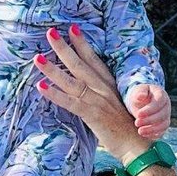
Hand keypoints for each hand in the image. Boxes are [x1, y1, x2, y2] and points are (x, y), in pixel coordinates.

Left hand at [34, 26, 144, 163]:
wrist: (138, 146)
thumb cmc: (128, 128)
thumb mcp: (115, 106)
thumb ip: (101, 97)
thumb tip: (86, 92)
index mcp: (110, 85)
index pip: (94, 59)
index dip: (82, 44)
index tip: (72, 29)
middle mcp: (104, 89)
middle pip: (80, 64)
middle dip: (64, 48)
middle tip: (50, 33)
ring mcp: (98, 101)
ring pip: (71, 81)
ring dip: (53, 69)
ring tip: (37, 58)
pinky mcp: (93, 115)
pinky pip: (70, 102)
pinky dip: (55, 94)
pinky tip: (41, 86)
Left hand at [127, 83, 170, 140]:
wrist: (140, 102)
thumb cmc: (139, 95)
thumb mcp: (138, 90)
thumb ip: (139, 92)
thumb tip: (141, 96)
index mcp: (161, 95)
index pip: (159, 102)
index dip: (150, 109)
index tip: (138, 114)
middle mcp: (166, 106)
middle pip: (162, 115)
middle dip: (149, 120)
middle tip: (136, 123)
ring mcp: (166, 116)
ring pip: (164, 125)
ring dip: (152, 129)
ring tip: (140, 131)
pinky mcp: (163, 125)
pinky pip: (161, 132)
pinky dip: (153, 134)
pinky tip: (143, 134)